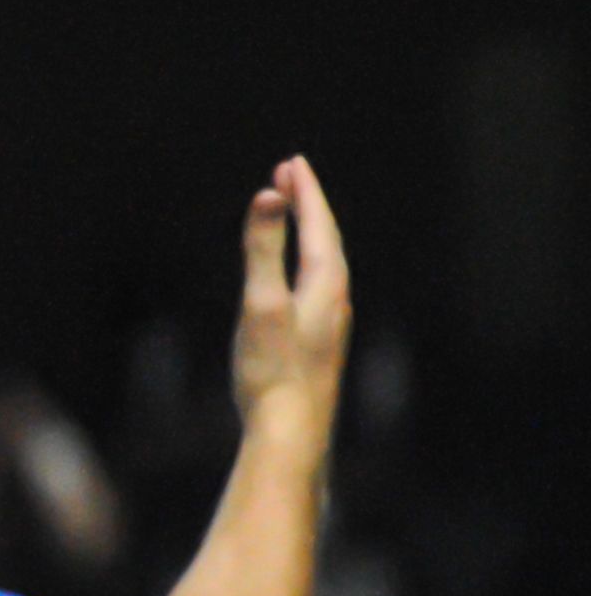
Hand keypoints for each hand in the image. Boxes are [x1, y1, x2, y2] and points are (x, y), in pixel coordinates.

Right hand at [230, 157, 348, 444]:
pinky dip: (306, 267)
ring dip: (309, 236)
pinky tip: (297, 281)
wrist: (291, 431)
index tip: (291, 164)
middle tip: (290, 179)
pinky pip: (318, 289)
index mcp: (326, 283)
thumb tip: (268, 195)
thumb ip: (264, 249)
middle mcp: (336, 299)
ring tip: (295, 220)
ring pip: (325, 265)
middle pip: (326, 240)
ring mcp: (330, 324)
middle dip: (308, 206)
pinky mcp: (319, 345)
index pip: (318, 223)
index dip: (304, 192)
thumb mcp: (261, 303)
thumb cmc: (272, 371)